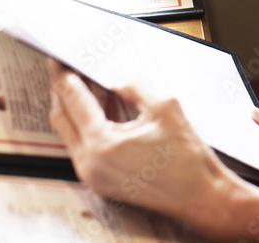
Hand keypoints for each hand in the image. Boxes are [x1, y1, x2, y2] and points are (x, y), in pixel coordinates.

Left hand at [47, 61, 258, 241]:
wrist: (200, 196)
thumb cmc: (187, 159)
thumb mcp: (165, 108)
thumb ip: (136, 87)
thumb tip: (116, 81)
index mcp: (102, 144)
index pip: (72, 100)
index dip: (63, 76)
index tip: (58, 61)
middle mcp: (90, 164)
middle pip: (61, 118)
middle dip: (61, 90)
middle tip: (65, 69)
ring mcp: (93, 177)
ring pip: (70, 133)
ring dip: (75, 108)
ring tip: (85, 85)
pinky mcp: (101, 183)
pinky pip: (83, 148)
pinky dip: (87, 126)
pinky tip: (103, 110)